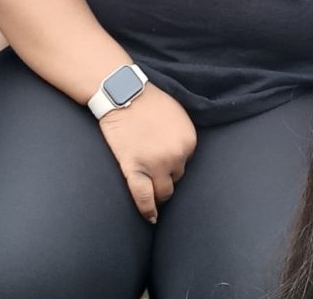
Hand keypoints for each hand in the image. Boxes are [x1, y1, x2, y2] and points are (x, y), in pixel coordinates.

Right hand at [98, 84, 196, 223]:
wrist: (123, 94)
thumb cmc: (148, 101)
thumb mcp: (177, 115)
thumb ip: (182, 137)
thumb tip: (180, 156)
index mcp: (189, 142)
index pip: (185, 163)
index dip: (174, 162)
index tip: (164, 159)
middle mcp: (176, 156)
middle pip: (176, 178)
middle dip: (167, 176)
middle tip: (155, 172)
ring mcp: (155, 165)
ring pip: (164, 192)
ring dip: (159, 194)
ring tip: (153, 194)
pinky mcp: (134, 169)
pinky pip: (144, 198)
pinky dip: (148, 211)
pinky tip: (150, 218)